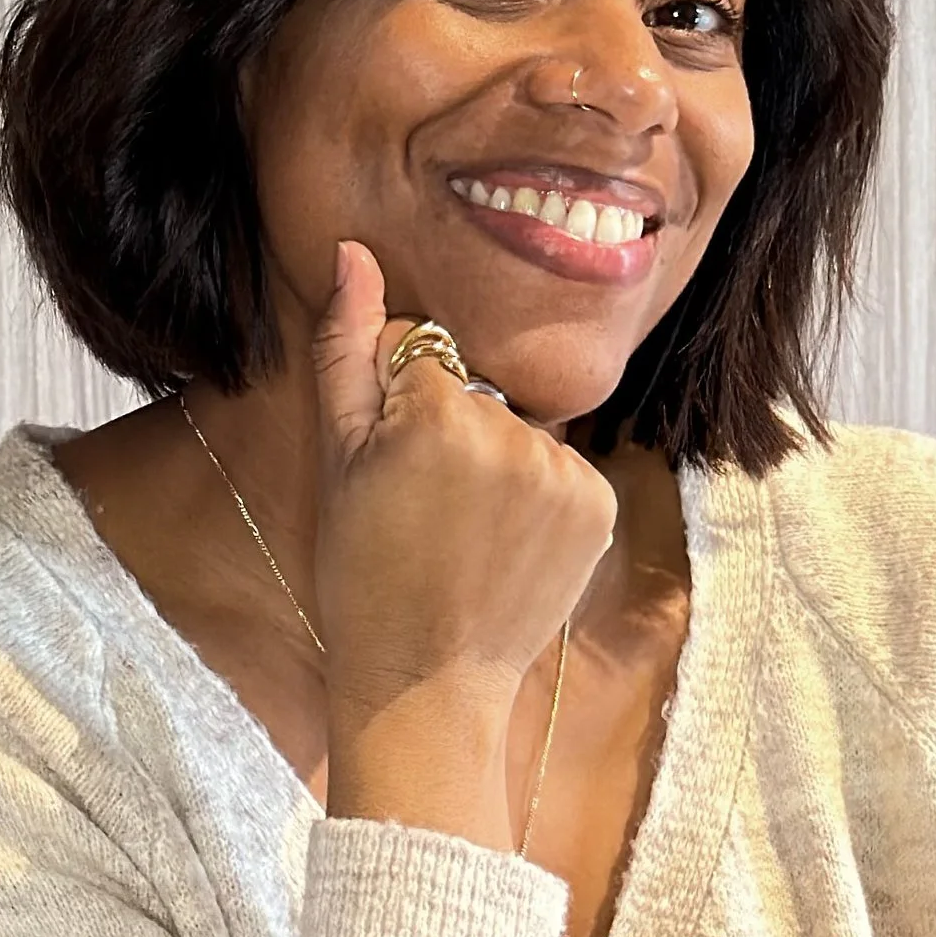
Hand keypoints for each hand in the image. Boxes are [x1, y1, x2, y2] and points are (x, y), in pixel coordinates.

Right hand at [311, 243, 617, 845]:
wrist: (425, 685)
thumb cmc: (363, 576)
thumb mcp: (337, 459)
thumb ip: (346, 347)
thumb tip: (355, 251)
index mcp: (438, 410)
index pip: (424, 357)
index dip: (400, 409)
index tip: (391, 473)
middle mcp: (511, 429)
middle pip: (477, 390)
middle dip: (452, 431)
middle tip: (424, 511)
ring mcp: (563, 470)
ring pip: (522, 428)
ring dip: (499, 463)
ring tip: (464, 533)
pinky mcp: (598, 504)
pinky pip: (563, 467)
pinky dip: (541, 497)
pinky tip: (506, 547)